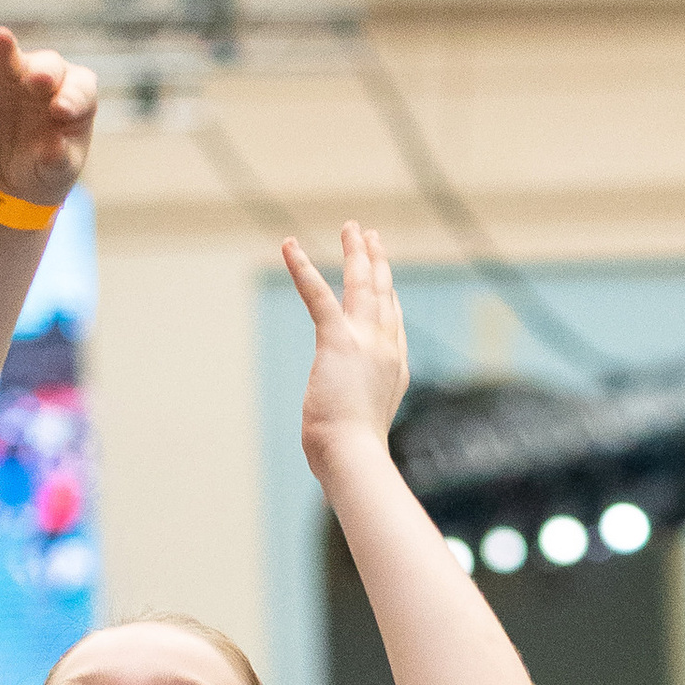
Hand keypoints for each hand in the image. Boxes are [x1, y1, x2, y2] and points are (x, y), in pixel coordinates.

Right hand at [0, 20, 95, 211]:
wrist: (13, 177)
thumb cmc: (45, 168)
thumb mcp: (58, 171)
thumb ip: (58, 159)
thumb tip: (53, 149)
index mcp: (76, 95)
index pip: (79, 88)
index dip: (73, 98)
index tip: (61, 112)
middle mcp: (46, 77)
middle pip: (46, 66)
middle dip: (42, 73)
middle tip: (39, 82)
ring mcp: (8, 75)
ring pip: (5, 58)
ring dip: (2, 49)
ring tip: (0, 37)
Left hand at [284, 222, 408, 479]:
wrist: (356, 455)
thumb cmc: (354, 453)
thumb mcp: (361, 427)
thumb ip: (356, 412)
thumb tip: (345, 430)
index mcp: (394, 368)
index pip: (392, 321)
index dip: (388, 293)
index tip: (384, 275)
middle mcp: (387, 348)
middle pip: (383, 294)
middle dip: (376, 262)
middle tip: (370, 236)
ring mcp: (366, 341)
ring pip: (362, 285)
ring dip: (355, 252)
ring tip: (352, 228)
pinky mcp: (338, 340)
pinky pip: (318, 295)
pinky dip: (302, 268)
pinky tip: (290, 246)